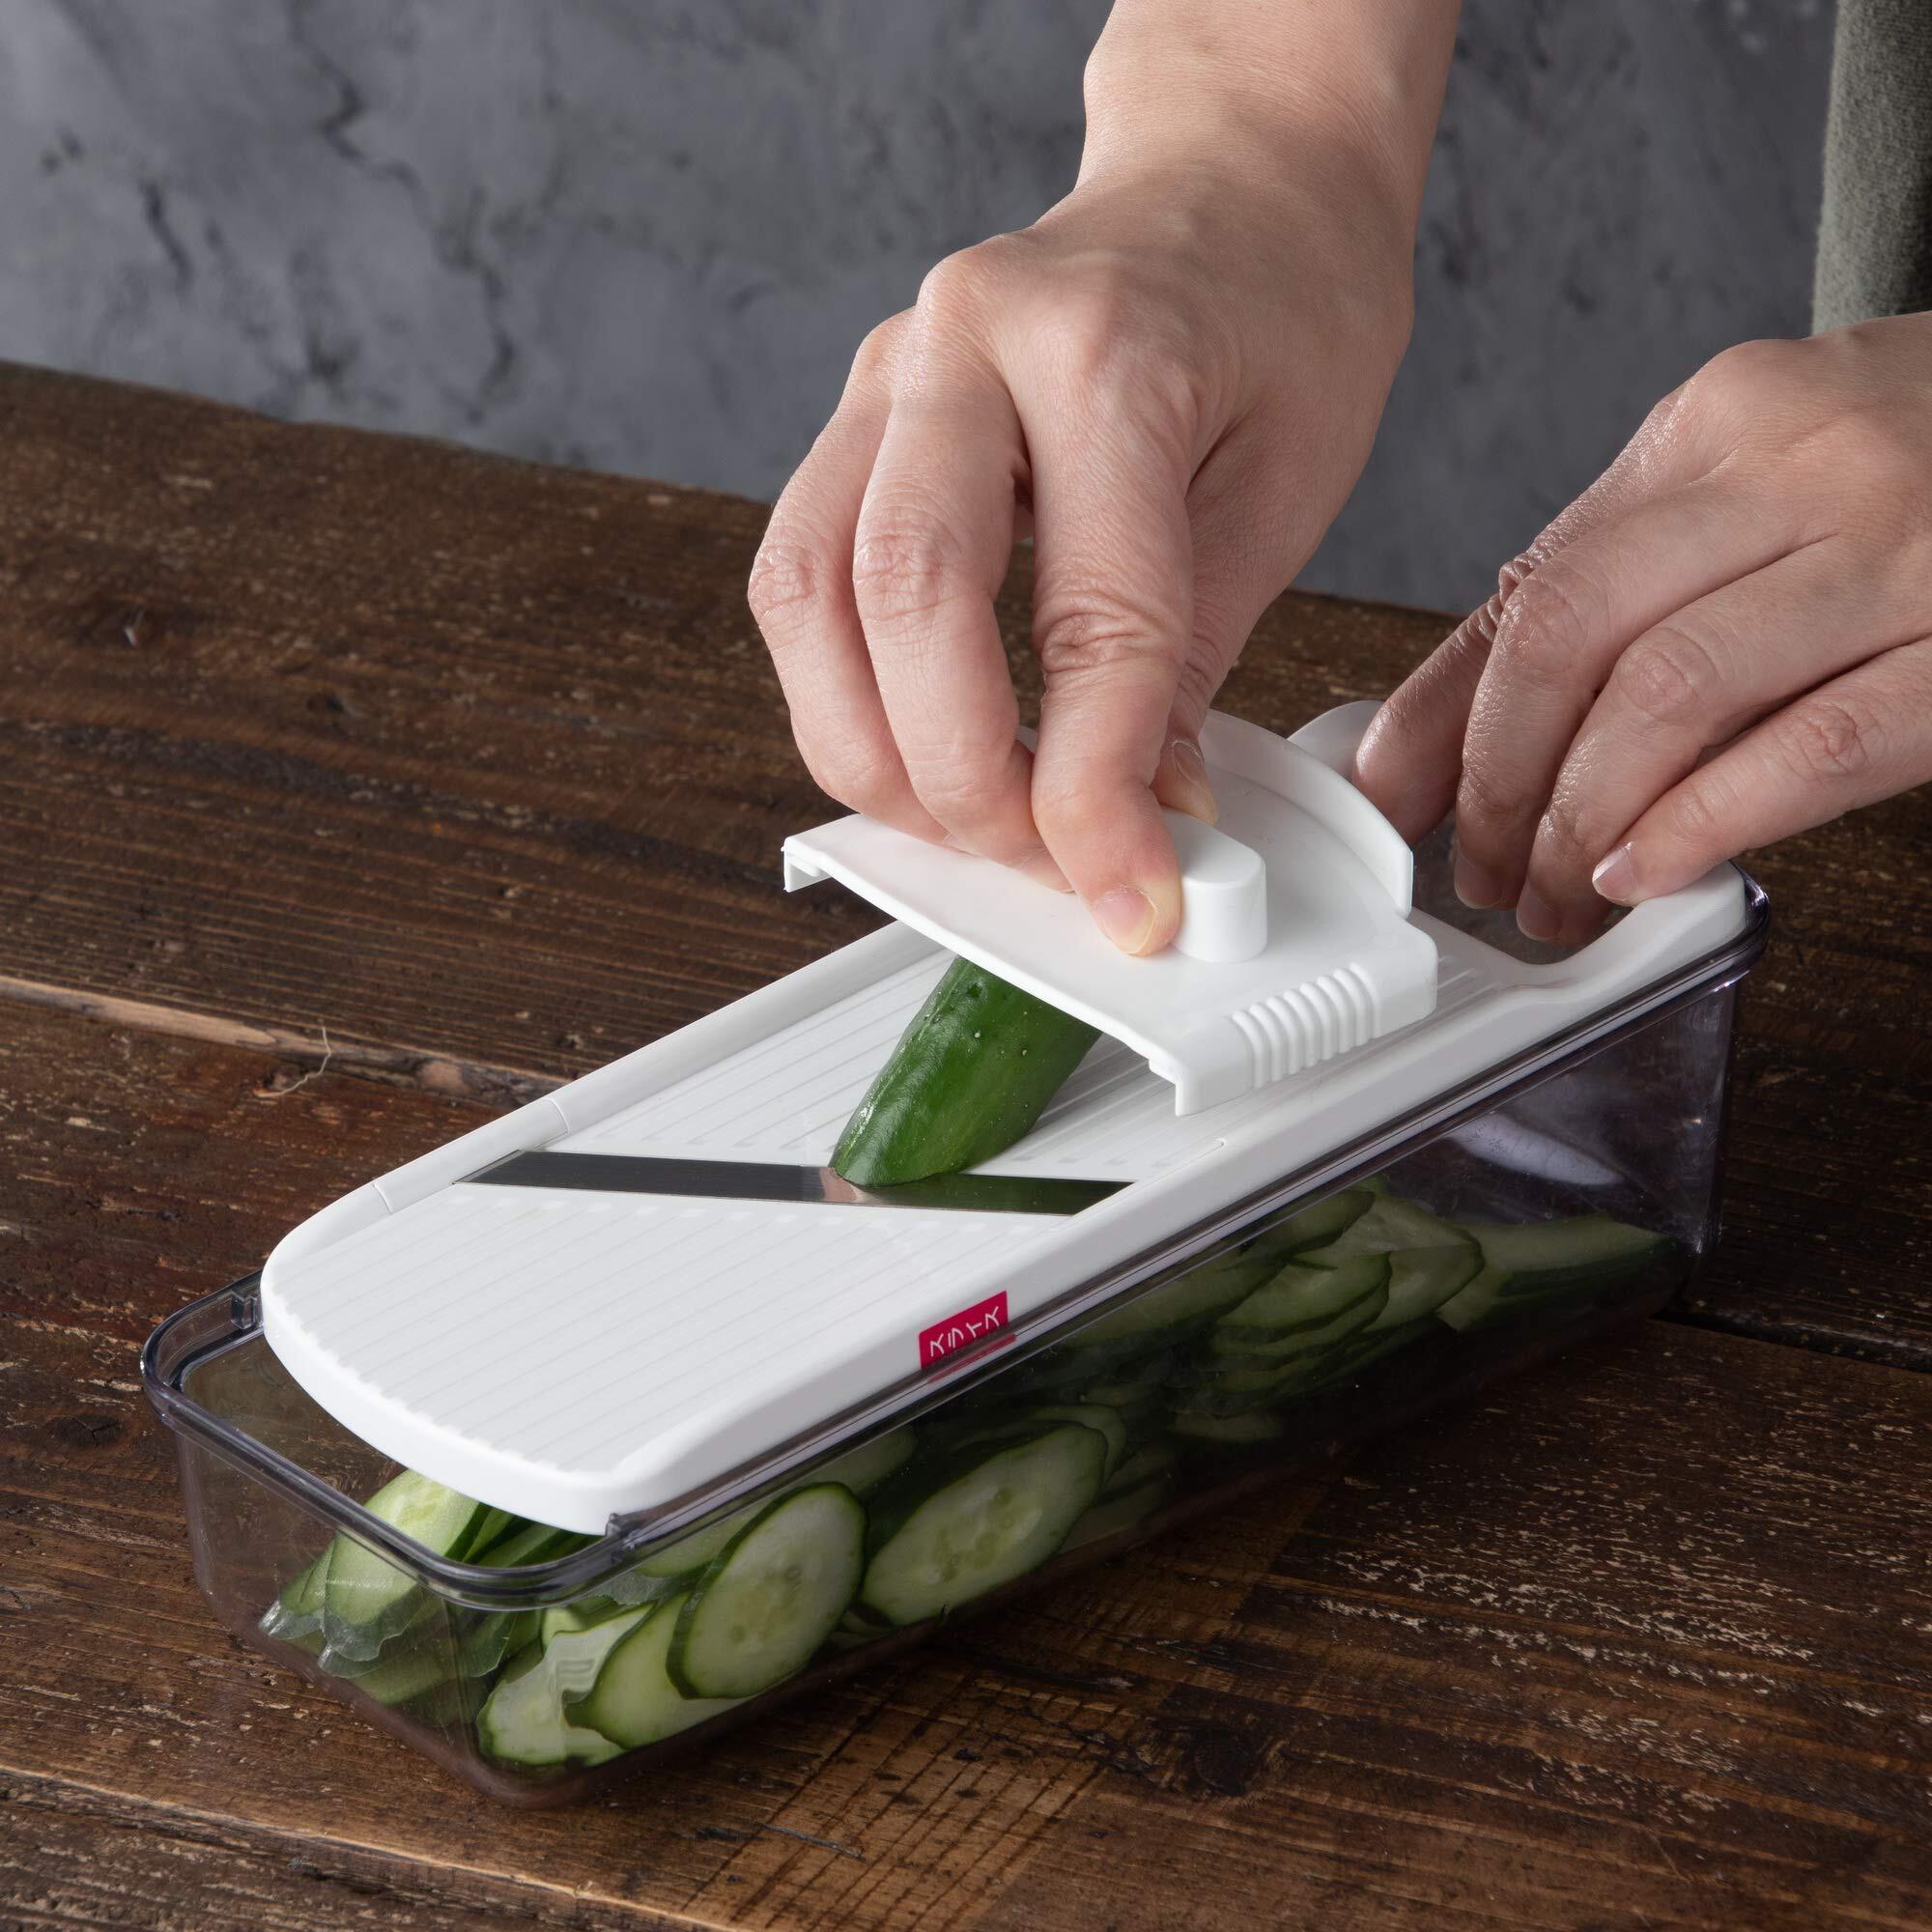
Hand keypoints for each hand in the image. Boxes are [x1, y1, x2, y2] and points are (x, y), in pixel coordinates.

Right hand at [750, 4, 1450, 952]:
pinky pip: (798, 578)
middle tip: (1037, 862)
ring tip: (964, 824)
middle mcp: (962, 345)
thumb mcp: (1283, 491)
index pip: (1088, 620)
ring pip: (806, 595)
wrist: (1229, 184)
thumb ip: (1189, 666)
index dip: (1098, 792)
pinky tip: (912, 744)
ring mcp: (884, 376)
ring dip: (868, 748)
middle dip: (961, 778)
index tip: (1129, 897)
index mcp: (1106, 351)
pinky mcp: (852, 422)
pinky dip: (841, 689)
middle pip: (901, 600)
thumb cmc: (1279, 313)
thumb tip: (1135, 825)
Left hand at [1356, 314, 1931, 944]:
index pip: (1536, 582)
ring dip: (1582, 823)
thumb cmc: (1921, 465)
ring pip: (1672, 695)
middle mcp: (1801, 467)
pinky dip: (1705, 822)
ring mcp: (1901, 549)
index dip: (1445, 715)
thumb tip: (1448, 728)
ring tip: (1555, 894)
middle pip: (1577, 636)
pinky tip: (1648, 872)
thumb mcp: (1751, 484)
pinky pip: (1812, 747)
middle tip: (1483, 867)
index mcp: (1719, 422)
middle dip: (1499, 779)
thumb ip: (1612, 585)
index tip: (1392, 800)